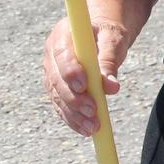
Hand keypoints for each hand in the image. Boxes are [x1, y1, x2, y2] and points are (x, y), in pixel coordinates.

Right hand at [42, 15, 129, 136]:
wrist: (99, 35)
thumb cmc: (107, 34)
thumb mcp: (112, 40)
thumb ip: (109, 60)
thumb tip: (111, 86)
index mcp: (62, 35)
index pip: (61, 55)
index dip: (70, 72)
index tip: (84, 86)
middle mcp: (51, 55)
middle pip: (56, 80)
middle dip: (74, 99)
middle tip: (93, 112)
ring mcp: (51, 72)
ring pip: (57, 96)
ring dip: (74, 114)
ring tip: (93, 127)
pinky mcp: (56, 87)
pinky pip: (60, 106)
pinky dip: (72, 119)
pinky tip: (85, 130)